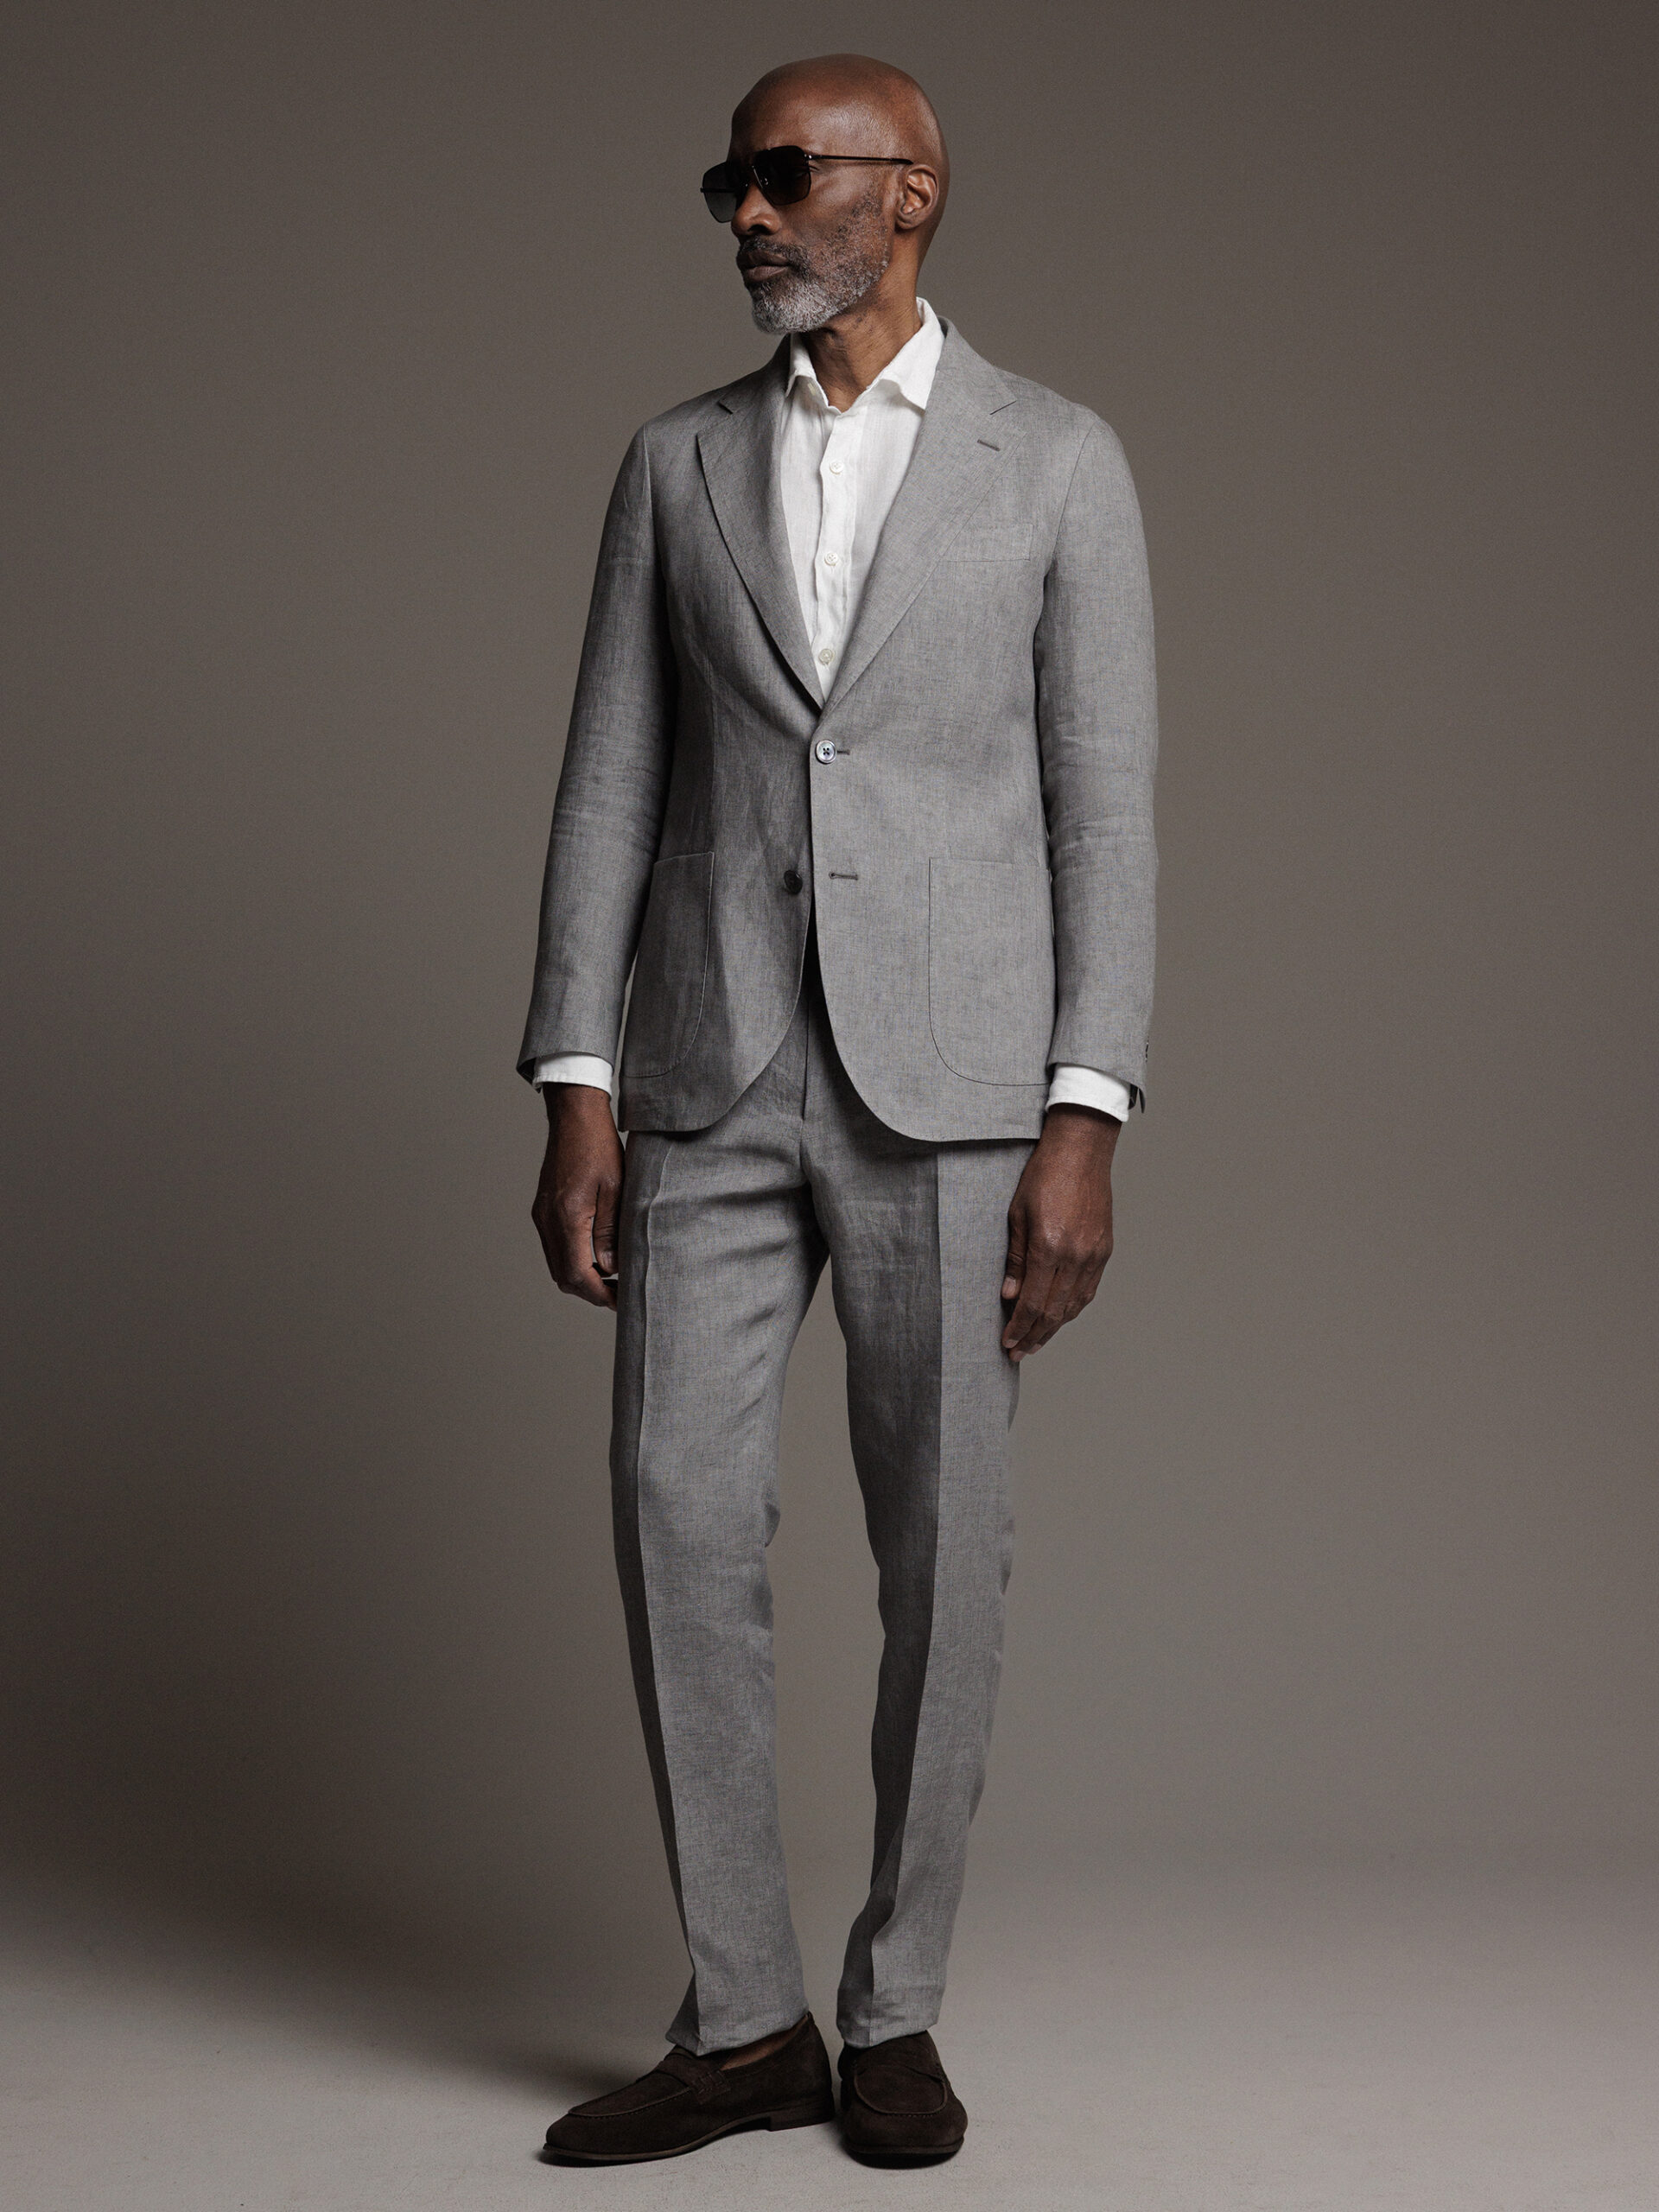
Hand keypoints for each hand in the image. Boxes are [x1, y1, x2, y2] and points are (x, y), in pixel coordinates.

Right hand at [531, 1084, 624, 1309]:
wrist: (574, 1116)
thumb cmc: (600, 1147)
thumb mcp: (616, 1189)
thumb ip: (611, 1231)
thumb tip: (611, 1268)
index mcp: (567, 1216)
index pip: (578, 1274)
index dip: (599, 1294)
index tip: (620, 1301)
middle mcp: (548, 1220)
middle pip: (563, 1276)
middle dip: (590, 1291)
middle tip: (619, 1294)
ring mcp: (542, 1215)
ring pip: (557, 1265)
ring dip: (581, 1278)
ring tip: (611, 1278)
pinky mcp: (543, 1210)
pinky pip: (554, 1247)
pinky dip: (573, 1261)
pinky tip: (596, 1256)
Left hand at [1000, 1104, 1119, 1361]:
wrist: (1081, 1150)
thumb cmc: (1043, 1175)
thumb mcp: (1016, 1215)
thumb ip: (1015, 1259)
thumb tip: (1009, 1295)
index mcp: (1049, 1247)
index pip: (1032, 1303)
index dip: (1019, 1328)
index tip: (1007, 1343)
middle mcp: (1075, 1256)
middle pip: (1054, 1312)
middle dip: (1034, 1336)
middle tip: (1018, 1352)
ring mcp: (1094, 1254)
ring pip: (1074, 1306)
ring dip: (1053, 1328)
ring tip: (1036, 1341)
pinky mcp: (1104, 1249)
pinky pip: (1088, 1290)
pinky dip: (1072, 1309)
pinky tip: (1059, 1317)